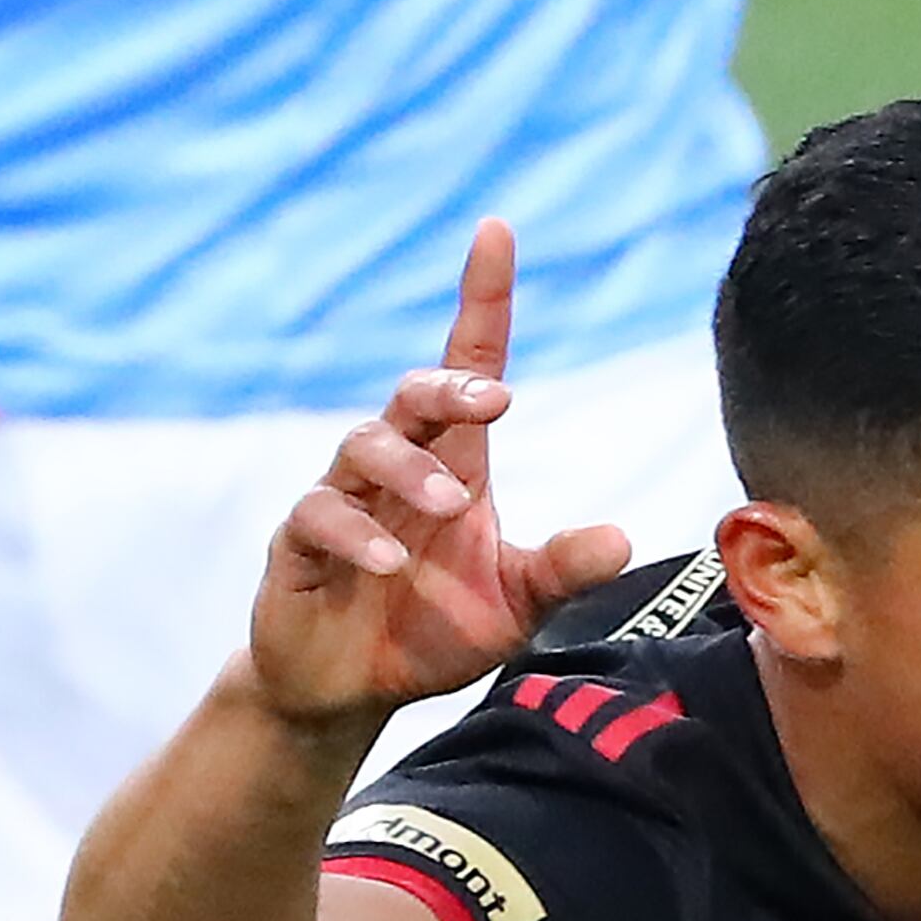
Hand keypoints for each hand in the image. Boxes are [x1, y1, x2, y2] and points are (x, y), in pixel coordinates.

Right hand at [249, 222, 635, 725]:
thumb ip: (563, 569)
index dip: (481, 300)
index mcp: (455, 464)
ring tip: (450, 506)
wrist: (349, 689)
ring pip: (363, 446)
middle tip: (497, 402)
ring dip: (409, 469)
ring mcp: (343, 500)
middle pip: (412, 395)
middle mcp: (397, 468)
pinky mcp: (298, 544)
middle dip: (449, 387)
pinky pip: (318, 517)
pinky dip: (357, 535)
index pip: (467, 364)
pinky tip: (391, 564)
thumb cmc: (433, 630)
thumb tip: (623, 538)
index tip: (496, 232)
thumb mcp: (517, 605)